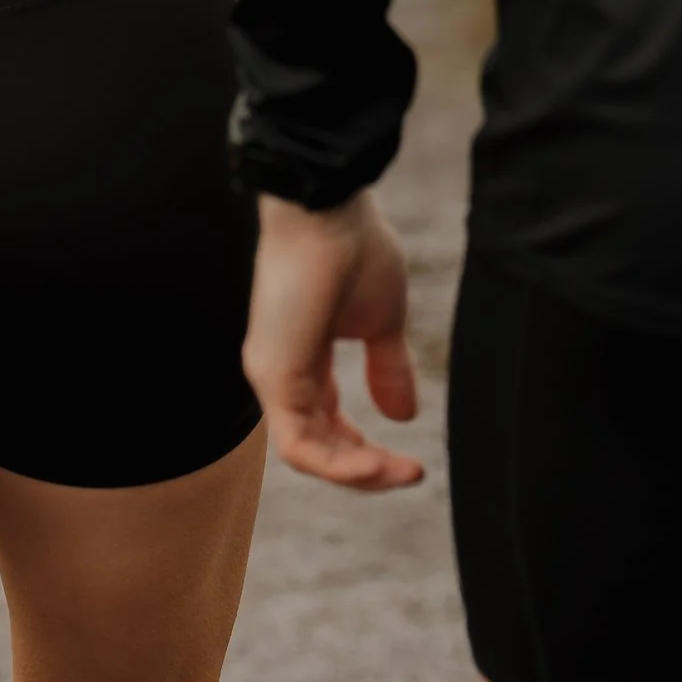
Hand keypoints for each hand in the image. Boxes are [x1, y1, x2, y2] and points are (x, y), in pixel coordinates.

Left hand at [245, 192, 424, 489]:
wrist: (330, 208)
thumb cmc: (354, 250)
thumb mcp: (383, 322)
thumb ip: (388, 369)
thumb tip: (404, 417)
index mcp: (304, 360)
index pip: (324, 425)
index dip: (363, 450)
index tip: (407, 461)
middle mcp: (280, 373)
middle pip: (316, 445)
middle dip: (364, 469)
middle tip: (409, 473)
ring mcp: (272, 375)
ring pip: (307, 454)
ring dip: (357, 473)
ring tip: (401, 474)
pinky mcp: (273, 375)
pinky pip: (300, 445)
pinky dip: (340, 463)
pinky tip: (378, 463)